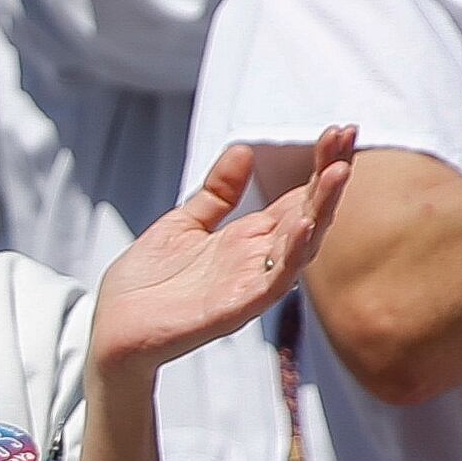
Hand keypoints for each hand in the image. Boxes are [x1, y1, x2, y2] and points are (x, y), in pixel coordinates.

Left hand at [91, 130, 354, 378]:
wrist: (114, 330)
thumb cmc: (146, 284)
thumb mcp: (183, 224)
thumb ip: (216, 193)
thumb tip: (243, 150)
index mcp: (249, 239)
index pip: (297, 197)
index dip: (318, 165)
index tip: (340, 131)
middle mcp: (258, 260)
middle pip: (308, 213)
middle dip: (329, 177)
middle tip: (348, 136)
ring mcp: (250, 284)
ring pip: (302, 245)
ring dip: (322, 208)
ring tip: (338, 170)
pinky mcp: (236, 308)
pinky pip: (273, 281)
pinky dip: (291, 253)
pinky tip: (303, 222)